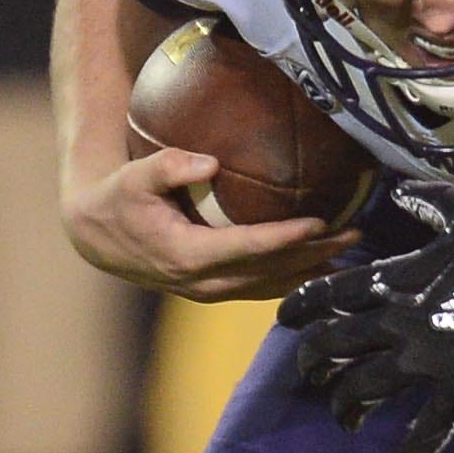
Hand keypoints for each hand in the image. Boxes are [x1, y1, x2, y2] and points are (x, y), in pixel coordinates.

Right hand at [62, 146, 354, 300]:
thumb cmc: (119, 198)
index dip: (286, 237)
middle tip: (355, 234)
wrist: (98, 236)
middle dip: (314, 255)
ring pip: (271, 286)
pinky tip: (321, 265)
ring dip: (311, 271)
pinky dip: (294, 278)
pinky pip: (262, 288)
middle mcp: (202, 281)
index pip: (248, 247)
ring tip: (350, 252)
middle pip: (270, 272)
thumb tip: (210, 161)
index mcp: (186, 254)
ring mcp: (210, 290)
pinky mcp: (215, 290)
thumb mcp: (135, 176)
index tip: (320, 223)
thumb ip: (168, 166)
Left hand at [282, 182, 453, 452]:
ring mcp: (424, 361)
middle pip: (336, 345)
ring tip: (342, 419)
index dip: (302, 307)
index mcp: (397, 279)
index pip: (332, 294)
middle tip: (310, 374)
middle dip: (315, 362)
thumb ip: (427, 202)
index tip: (284, 321)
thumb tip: (400, 192)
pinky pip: (426, 431)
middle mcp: (399, 323)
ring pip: (365, 388)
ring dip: (346, 405)